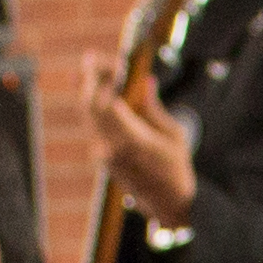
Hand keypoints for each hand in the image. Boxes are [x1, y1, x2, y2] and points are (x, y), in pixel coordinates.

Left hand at [76, 55, 196, 229]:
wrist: (168, 204)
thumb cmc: (177, 169)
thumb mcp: (174, 135)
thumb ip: (155, 109)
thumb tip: (146, 82)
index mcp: (131, 140)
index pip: (105, 102)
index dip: (102, 78)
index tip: (112, 63)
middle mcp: (111, 147)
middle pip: (88, 105)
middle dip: (87, 79)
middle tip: (89, 59)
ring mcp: (103, 153)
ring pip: (86, 115)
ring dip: (86, 90)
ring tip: (89, 69)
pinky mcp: (102, 157)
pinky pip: (92, 125)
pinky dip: (92, 105)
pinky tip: (94, 90)